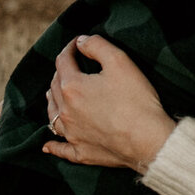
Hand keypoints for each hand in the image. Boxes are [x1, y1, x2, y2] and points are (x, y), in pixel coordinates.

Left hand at [43, 33, 175, 172]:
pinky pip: (61, 148)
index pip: (63, 61)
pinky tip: (47, 145)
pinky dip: (53, 145)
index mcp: (72, 87)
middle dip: (61, 72)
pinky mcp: (81, 152)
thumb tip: (81, 41)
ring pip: (53, 115)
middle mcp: (66, 111)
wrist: (147, 140)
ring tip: (55, 94)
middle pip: (55, 86)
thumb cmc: (135, 99)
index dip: (70, 48)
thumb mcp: (120, 61)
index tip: (77, 43)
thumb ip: (97, 46)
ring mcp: (72, 134)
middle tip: (72, 65)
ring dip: (53, 102)